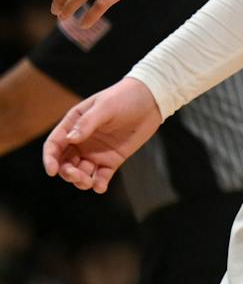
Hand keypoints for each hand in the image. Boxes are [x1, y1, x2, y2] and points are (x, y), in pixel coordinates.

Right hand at [43, 78, 162, 193]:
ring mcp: (96, 152)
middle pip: (65, 163)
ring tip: (90, 182)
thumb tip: (69, 139)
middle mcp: (81, 141)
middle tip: (78, 176)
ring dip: (81, 181)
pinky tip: (101, 187)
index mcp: (73, 125)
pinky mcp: (112, 160)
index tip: (52, 171)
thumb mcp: (105, 106)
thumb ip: (87, 123)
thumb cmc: (125, 97)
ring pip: (81, 172)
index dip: (50, 159)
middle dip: (67, 173)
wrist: (151, 100)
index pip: (54, 145)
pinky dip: (99, 184)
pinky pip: (101, 176)